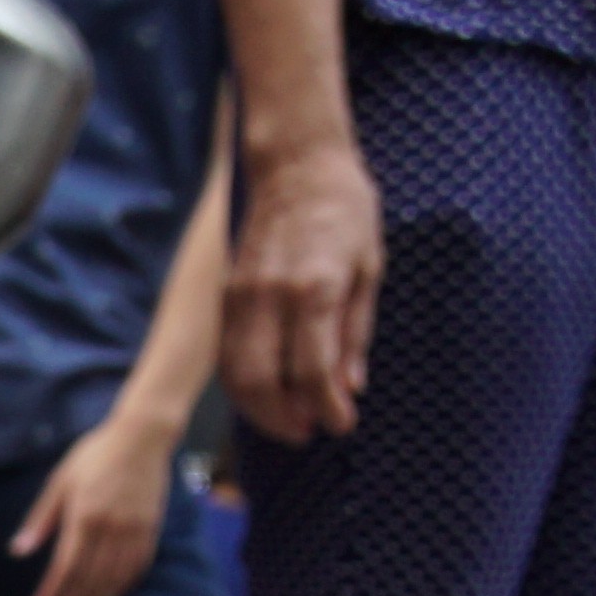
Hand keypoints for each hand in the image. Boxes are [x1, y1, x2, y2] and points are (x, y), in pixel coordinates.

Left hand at [9, 408, 177, 595]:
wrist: (142, 436)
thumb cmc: (95, 455)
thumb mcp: (60, 481)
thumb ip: (40, 519)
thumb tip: (17, 552)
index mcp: (83, 516)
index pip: (64, 567)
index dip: (51, 594)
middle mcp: (109, 527)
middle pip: (88, 578)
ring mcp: (133, 529)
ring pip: (112, 578)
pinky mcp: (150, 529)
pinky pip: (136, 567)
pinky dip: (121, 587)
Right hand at [220, 138, 377, 444]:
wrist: (296, 164)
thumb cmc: (344, 210)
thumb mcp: (369, 267)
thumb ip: (356, 331)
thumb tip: (349, 386)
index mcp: (316, 287)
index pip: (313, 370)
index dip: (326, 407)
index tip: (342, 424)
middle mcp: (271, 296)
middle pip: (264, 382)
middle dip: (285, 418)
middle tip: (309, 431)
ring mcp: (241, 296)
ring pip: (237, 375)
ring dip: (259, 409)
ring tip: (287, 421)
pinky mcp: (226, 296)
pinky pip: (227, 355)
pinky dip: (243, 385)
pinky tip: (265, 393)